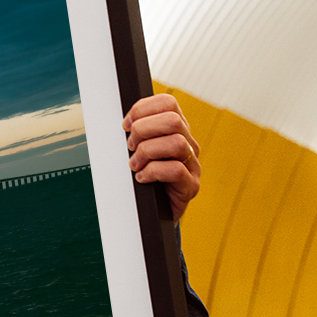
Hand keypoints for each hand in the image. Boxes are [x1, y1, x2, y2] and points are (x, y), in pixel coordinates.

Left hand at [123, 93, 200, 221]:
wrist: (153, 212)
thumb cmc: (143, 177)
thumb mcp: (138, 150)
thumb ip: (136, 133)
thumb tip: (123, 123)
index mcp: (176, 130)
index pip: (167, 103)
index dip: (142, 109)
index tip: (125, 125)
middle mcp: (188, 144)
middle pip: (173, 120)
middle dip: (143, 130)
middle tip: (130, 147)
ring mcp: (193, 165)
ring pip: (176, 143)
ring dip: (147, 152)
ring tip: (135, 164)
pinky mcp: (191, 186)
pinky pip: (176, 170)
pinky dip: (152, 172)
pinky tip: (141, 178)